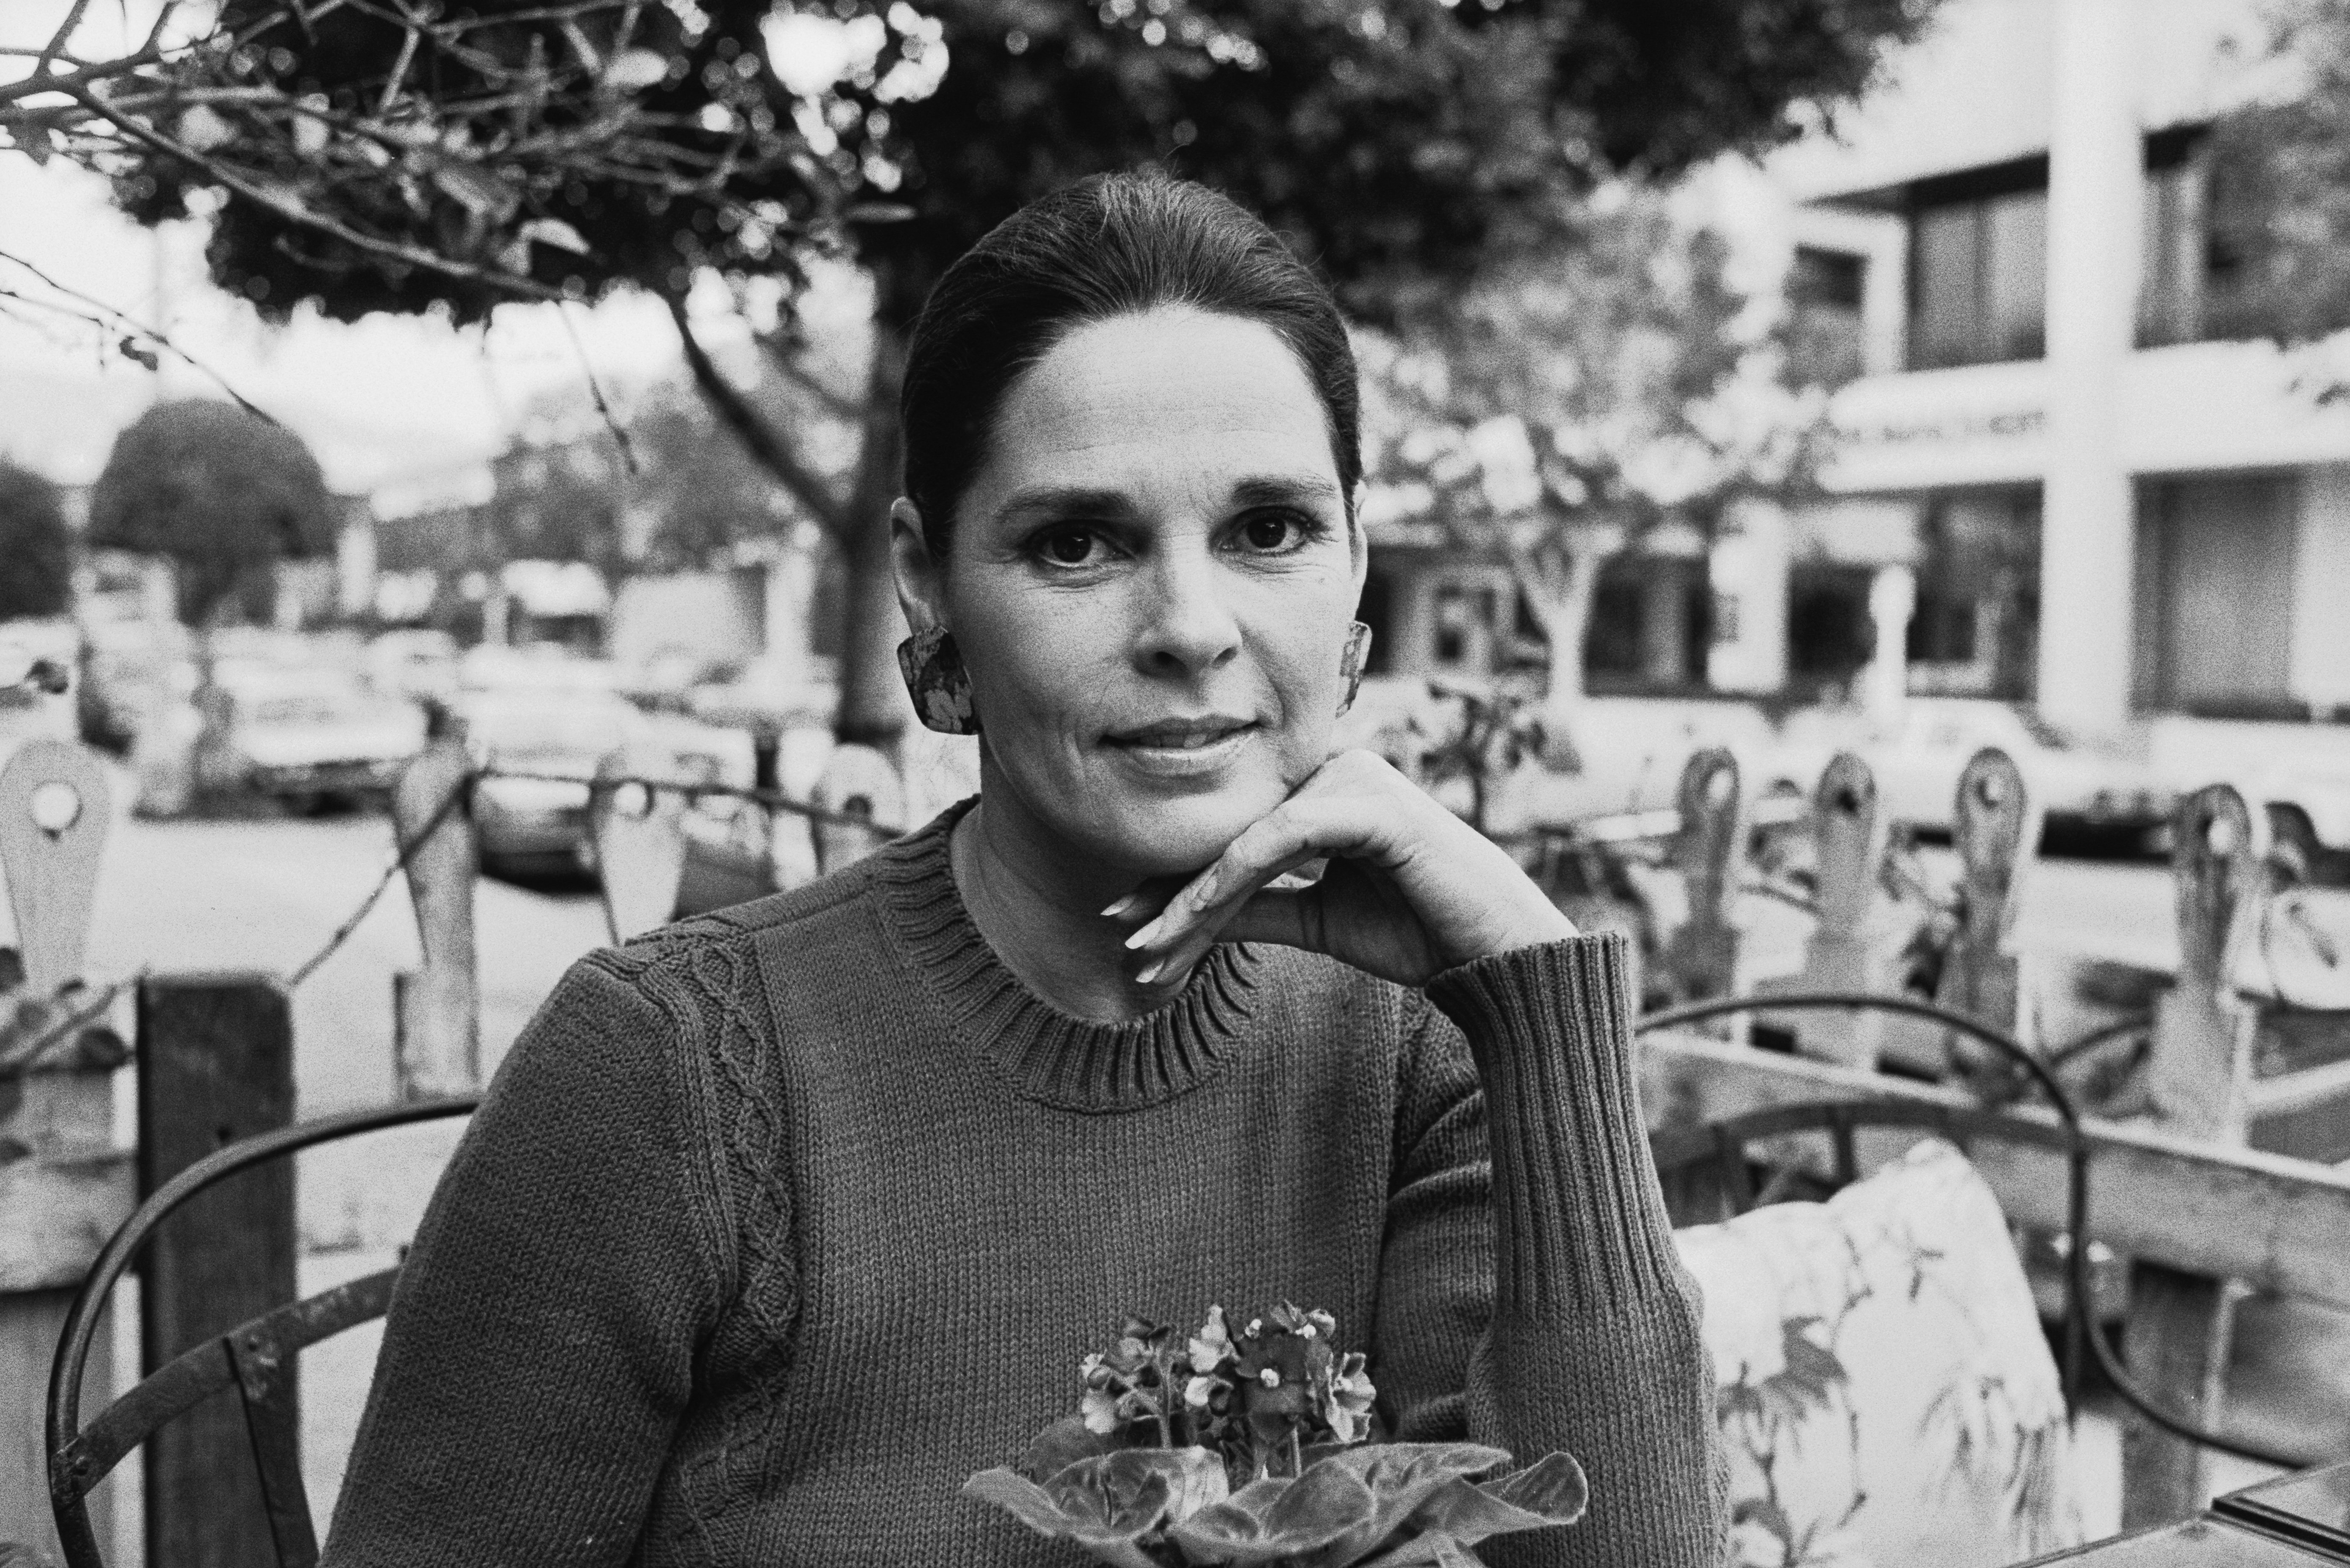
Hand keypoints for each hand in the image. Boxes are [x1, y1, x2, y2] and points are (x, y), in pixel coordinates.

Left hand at [1106, 750, 1577, 991]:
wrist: (1496, 954)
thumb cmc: (1421, 933)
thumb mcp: (1319, 921)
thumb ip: (1258, 908)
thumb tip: (1186, 917)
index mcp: (1328, 789)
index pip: (1238, 832)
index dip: (1179, 878)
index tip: (1129, 924)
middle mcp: (1336, 768)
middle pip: (1232, 832)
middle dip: (1172, 891)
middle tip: (1121, 938)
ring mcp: (1352, 778)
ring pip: (1244, 840)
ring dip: (1189, 900)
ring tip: (1143, 949)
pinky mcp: (1364, 803)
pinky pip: (1276, 844)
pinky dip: (1227, 884)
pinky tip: (1188, 922)